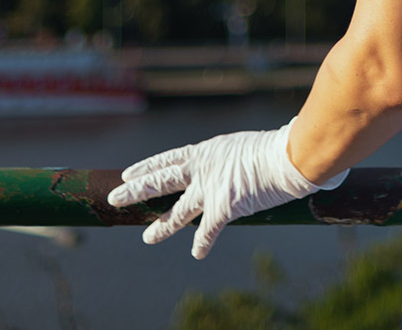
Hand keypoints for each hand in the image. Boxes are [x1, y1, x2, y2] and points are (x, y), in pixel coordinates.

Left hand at [107, 119, 347, 258]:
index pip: (168, 159)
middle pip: (161, 180)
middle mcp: (203, 168)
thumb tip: (230, 169)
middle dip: (136, 190)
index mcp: (206, 151)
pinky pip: (207, 231)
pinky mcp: (223, 208)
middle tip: (114, 198)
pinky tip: (196, 253)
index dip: (147, 167)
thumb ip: (228, 161)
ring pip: (178, 211)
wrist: (287, 157)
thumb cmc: (274, 148)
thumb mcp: (242, 147)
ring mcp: (211, 189)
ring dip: (161, 226)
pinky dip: (202, 243)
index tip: (128, 173)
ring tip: (147, 237)